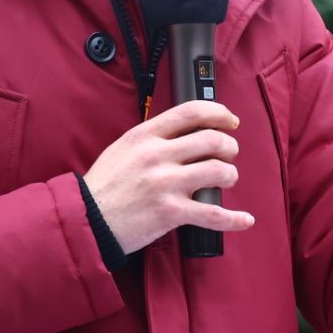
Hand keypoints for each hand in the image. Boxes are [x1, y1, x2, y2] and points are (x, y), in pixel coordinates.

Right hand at [81, 100, 254, 253]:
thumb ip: (153, 139)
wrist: (87, 219)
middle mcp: (158, 155)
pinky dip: (234, 219)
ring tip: (226, 180)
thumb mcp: (123, 148)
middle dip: (230, 147)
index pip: (191, 112)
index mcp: (145, 135)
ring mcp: (166, 184)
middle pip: (212, 140)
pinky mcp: (171, 213)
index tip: (230, 121)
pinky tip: (245, 220)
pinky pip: (213, 214)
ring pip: (219, 171)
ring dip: (230, 176)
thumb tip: (186, 134)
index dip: (219, 113)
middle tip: (229, 155)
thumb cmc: (104, 186)